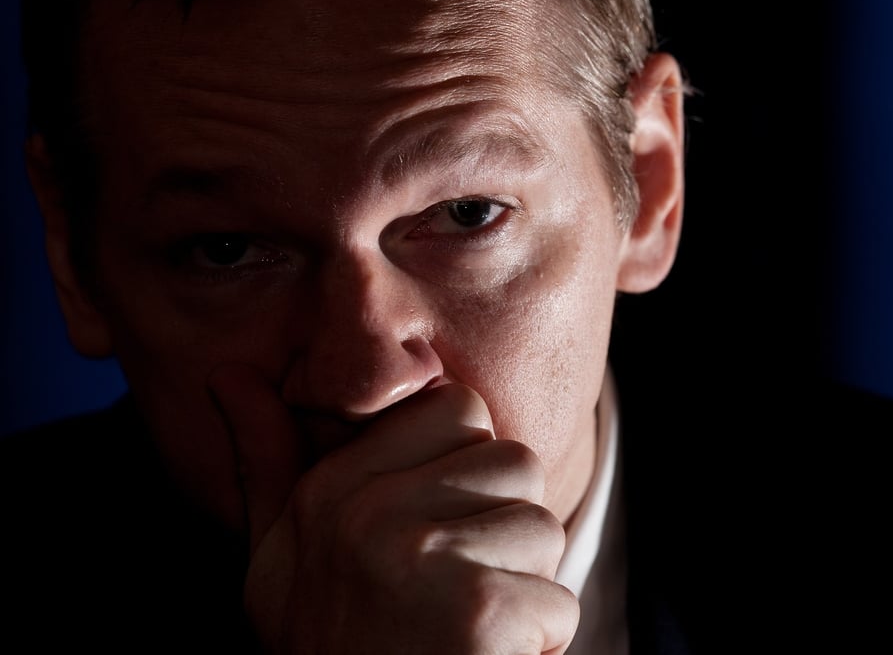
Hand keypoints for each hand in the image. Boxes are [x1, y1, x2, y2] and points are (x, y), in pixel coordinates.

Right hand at [209, 365, 579, 653]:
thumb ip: (267, 459)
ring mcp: (424, 559)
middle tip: (458, 584)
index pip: (459, 408)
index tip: (441, 522)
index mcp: (334, 488)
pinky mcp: (477, 612)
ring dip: (525, 585)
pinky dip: (538, 642)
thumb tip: (228, 373)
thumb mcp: (278, 554)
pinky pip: (556, 601)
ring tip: (467, 624)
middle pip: (514, 462)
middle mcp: (373, 513)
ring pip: (542, 528)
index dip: (468, 463)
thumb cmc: (325, 642)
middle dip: (505, 525)